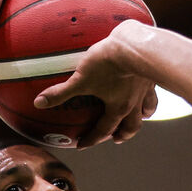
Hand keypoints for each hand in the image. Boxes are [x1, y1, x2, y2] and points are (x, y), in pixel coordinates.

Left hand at [34, 23, 159, 147]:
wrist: (136, 45)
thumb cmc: (108, 63)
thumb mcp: (81, 78)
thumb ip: (60, 92)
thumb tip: (38, 103)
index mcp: (117, 108)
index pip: (103, 129)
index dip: (91, 139)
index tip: (82, 145)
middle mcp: (133, 104)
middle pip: (130, 127)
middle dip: (122, 135)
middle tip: (115, 138)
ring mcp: (145, 91)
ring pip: (146, 112)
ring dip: (140, 118)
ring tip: (137, 119)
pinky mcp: (152, 76)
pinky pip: (153, 91)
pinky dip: (150, 96)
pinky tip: (146, 91)